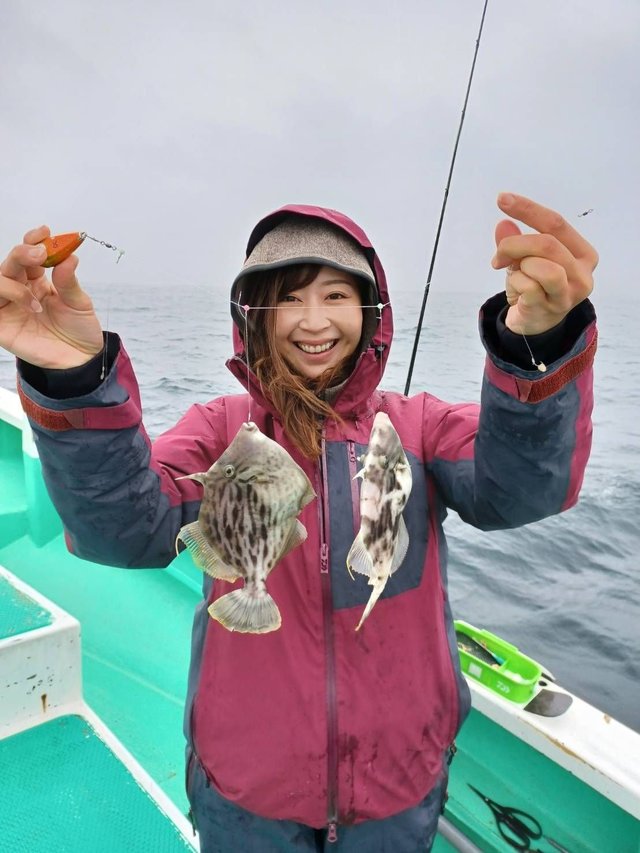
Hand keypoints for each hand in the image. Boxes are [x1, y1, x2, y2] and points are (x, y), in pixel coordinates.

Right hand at [0, 225, 103, 368]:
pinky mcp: (2, 327)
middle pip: (10, 263)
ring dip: (13, 282)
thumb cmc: (79, 330)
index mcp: (37, 280)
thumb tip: (69, 256)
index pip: (28, 254)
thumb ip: (68, 281)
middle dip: (22, 253)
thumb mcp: (79, 303)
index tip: (45, 233)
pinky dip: (6, 298)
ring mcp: (9, 307)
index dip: (32, 240)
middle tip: (40, 254)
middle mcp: (20, 290)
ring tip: (37, 298)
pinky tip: (30, 307)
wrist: (81, 360)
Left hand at [490, 193, 597, 334]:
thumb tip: (503, 224)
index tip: (502, 199)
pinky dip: (516, 284)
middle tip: (499, 255)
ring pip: (542, 267)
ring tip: (515, 274)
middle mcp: (582, 273)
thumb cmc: (535, 286)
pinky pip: (529, 288)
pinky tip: (517, 291)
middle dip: (514, 244)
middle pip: (547, 244)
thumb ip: (516, 241)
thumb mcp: (524, 259)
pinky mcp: (553, 309)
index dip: (528, 209)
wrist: (535, 324)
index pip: (556, 223)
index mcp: (583, 253)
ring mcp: (570, 293)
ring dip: (520, 266)